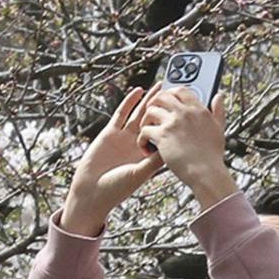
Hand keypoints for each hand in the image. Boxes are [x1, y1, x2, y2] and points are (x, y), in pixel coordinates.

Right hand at [61, 92, 169, 240]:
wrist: (92, 192)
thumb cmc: (117, 188)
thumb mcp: (140, 173)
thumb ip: (154, 160)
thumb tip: (172, 147)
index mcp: (148, 154)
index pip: (164, 133)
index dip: (174, 122)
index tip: (186, 108)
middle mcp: (138, 143)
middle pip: (154, 119)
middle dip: (165, 106)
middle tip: (176, 90)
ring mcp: (124, 137)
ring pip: (139, 113)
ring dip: (149, 100)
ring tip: (160, 86)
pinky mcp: (110, 132)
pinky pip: (121, 114)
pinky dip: (129, 102)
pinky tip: (137, 92)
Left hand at [141, 83, 232, 207]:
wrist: (206, 172)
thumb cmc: (212, 155)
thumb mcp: (219, 128)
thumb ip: (218, 110)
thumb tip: (219, 97)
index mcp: (198, 109)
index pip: (181, 90)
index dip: (171, 93)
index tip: (167, 99)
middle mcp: (185, 113)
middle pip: (162, 96)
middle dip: (154, 103)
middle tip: (152, 113)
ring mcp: (172, 123)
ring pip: (150, 111)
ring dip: (146, 120)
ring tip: (148, 130)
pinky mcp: (162, 136)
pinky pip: (144, 130)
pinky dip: (142, 139)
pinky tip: (146, 147)